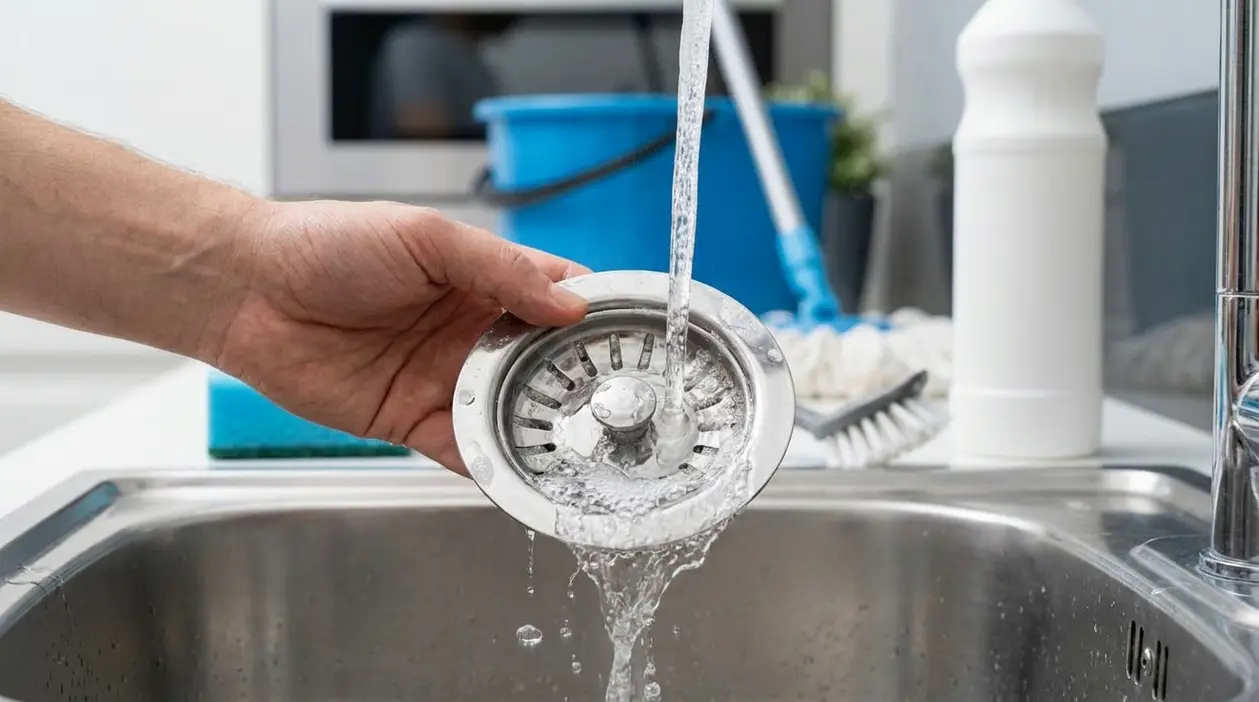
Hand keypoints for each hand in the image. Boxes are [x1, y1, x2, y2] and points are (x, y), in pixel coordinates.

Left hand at [214, 200, 589, 473]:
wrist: (248, 291)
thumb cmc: (327, 244)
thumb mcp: (425, 238)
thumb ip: (500, 270)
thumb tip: (569, 304)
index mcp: (484, 279)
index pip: (560, 296)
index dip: (599, 315)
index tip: (640, 337)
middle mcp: (473, 331)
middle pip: (547, 364)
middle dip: (583, 384)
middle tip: (623, 406)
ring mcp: (446, 379)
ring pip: (513, 412)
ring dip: (546, 430)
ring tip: (587, 450)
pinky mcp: (412, 421)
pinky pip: (465, 449)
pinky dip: (495, 465)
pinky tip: (525, 476)